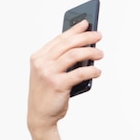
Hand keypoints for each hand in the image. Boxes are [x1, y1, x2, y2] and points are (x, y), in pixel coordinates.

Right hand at [27, 20, 102, 135]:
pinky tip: (97, 72)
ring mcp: (49, 73)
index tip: (86, 23)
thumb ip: (61, 61)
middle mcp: (42, 62)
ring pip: (74, 55)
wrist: (39, 116)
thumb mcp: (49, 74)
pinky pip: (80, 73)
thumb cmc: (47, 94)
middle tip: (98, 36)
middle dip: (86, 37)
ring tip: (101, 54)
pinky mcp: (58, 84)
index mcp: (39, 57)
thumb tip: (84, 50)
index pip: (59, 38)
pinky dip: (92, 71)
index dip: (74, 30)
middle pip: (68, 43)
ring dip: (91, 53)